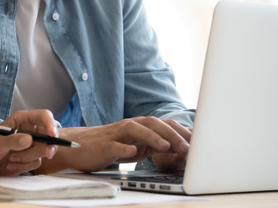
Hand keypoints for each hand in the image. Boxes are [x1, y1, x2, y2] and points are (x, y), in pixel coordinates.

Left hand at [0, 110, 58, 175]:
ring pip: (43, 151)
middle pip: (49, 136)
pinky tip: (11, 165)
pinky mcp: (29, 159)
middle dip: (46, 146)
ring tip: (11, 159)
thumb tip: (29, 140)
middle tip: (48, 154)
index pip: (43, 117)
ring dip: (28, 158)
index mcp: (21, 120)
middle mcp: (28, 131)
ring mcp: (29, 146)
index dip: (51, 124)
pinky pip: (36, 162)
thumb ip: (12, 141)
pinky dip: (25, 166)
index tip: (53, 136)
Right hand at [37, 117, 190, 173]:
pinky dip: (124, 148)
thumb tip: (180, 151)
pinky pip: (114, 145)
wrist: (77, 147)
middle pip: (153, 123)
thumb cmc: (109, 147)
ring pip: (135, 130)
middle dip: (172, 134)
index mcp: (139, 127)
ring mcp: (115, 135)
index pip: (164, 125)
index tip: (199, 144)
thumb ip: (154, 146)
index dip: (182, 132)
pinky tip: (133, 153)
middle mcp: (129, 126)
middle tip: (188, 147)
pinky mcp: (102, 146)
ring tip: (167, 147)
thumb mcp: (136, 147)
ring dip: (152, 137)